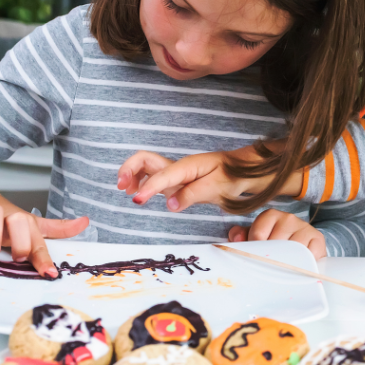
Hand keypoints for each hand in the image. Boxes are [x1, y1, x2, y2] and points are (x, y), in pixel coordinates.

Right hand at [0, 201, 88, 277]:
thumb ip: (56, 229)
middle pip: (20, 220)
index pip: (39, 239)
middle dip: (21, 240)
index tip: (50, 273)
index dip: (45, 257)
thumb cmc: (4, 218)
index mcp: (25, 223)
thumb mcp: (30, 225)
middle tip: (18, 257)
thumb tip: (84, 223)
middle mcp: (8, 217)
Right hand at [119, 146, 302, 211]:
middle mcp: (178, 167)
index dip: (148, 187)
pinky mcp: (176, 180)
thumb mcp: (217, 188)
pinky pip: (152, 176)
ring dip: (131, 174)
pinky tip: (138, 193)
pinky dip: (140, 181)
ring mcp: (175, 172)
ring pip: (146, 166)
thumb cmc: (232, 177)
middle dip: (129, 169)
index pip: (163, 175)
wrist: (244, 172)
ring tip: (124, 190)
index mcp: (188, 167)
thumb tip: (170, 204)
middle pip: (145, 159)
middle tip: (121, 187)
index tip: (137, 200)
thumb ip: (192, 195)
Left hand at [228, 209, 325, 258]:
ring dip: (287, 263)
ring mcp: (304, 228)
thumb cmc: (275, 243)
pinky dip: (304, 264)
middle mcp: (288, 218)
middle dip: (270, 258)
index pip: (258, 233)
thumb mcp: (256, 238)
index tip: (256, 258)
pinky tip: (299, 267)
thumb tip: (237, 239)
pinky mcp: (318, 239)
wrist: (303, 245)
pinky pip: (309, 255)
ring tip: (284, 269)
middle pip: (275, 243)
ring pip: (292, 250)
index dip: (255, 249)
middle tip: (269, 267)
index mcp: (271, 216)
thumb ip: (241, 236)